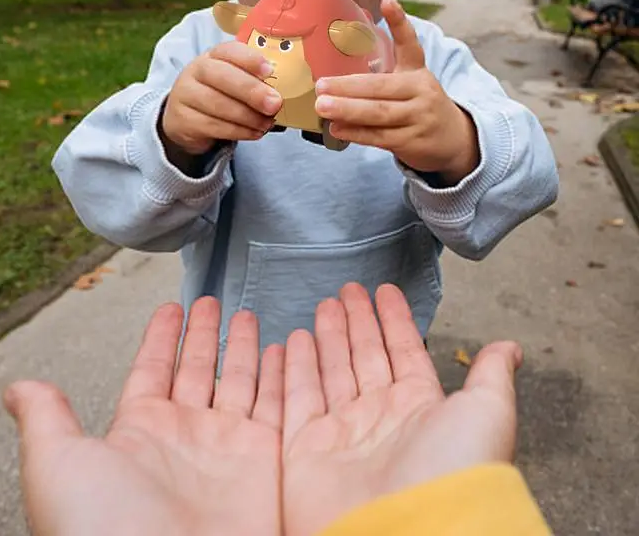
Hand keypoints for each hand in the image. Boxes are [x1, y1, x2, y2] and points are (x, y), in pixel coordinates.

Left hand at [4, 298, 283, 535]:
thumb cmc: (102, 530)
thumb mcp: (58, 464)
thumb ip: (46, 419)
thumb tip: (16, 389)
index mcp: (139, 431)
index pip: (154, 368)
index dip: (163, 336)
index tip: (172, 308)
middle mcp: (186, 436)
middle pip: (199, 368)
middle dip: (206, 334)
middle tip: (214, 301)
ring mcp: (227, 449)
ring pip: (240, 382)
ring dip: (245, 349)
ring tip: (248, 315)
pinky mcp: (265, 465)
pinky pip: (277, 407)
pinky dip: (282, 377)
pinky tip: (284, 351)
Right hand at [162, 41, 282, 155]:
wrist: (185, 117)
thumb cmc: (219, 94)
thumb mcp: (233, 81)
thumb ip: (255, 81)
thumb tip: (281, 92)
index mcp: (213, 55)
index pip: (229, 50)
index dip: (250, 59)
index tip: (270, 70)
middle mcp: (196, 71)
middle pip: (222, 76)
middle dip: (252, 91)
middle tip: (274, 103)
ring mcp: (186, 94)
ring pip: (218, 104)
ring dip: (248, 116)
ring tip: (267, 123)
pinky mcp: (183, 119)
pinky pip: (213, 125)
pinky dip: (238, 131)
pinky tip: (254, 132)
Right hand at [283, 282, 521, 535]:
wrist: (408, 534)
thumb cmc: (454, 474)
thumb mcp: (486, 413)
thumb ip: (490, 375)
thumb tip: (511, 347)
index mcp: (419, 408)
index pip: (403, 351)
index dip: (394, 320)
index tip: (384, 291)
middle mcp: (379, 418)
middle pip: (363, 356)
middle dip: (356, 321)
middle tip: (345, 290)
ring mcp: (340, 433)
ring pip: (330, 371)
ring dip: (326, 337)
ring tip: (322, 304)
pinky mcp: (305, 450)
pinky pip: (295, 397)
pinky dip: (292, 368)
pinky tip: (291, 340)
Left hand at [314, 0, 478, 183]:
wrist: (453, 139)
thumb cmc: (418, 105)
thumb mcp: (411, 80)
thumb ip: (385, 67)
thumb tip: (348, 48)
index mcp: (417, 71)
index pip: (410, 44)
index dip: (400, 22)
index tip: (388, 1)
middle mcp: (421, 91)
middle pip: (381, 87)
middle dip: (348, 87)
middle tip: (320, 85)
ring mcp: (418, 117)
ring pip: (379, 113)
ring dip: (348, 110)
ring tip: (322, 107)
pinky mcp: (412, 141)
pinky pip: (379, 136)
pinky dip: (355, 133)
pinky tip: (336, 128)